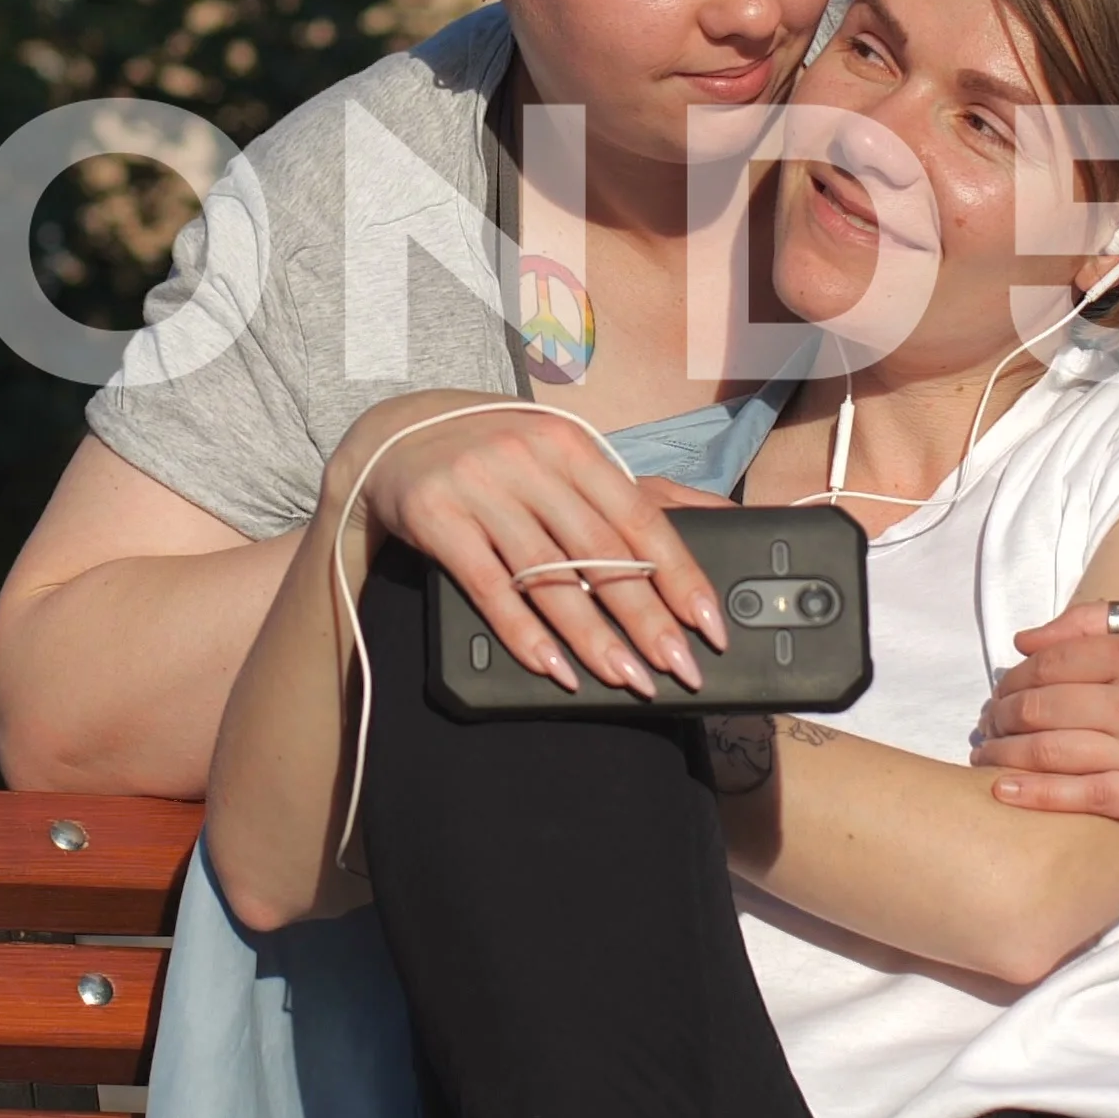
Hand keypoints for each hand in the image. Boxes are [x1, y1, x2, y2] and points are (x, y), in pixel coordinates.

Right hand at [330, 394, 724, 697]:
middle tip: (679, 667)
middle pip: (600, 553)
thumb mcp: (566, 454)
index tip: (708, 624)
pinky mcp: (438, 517)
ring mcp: (481, 488)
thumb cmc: (498, 454)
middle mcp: (530, 461)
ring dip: (592, 638)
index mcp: (572, 445)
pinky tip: (554, 669)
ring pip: (548, 577)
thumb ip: (636, 489)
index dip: (679, 574)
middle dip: (645, 618)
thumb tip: (722, 515)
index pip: (639, 517)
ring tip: (626, 679)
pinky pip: (490, 588)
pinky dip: (525, 634)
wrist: (396, 438)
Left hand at [972, 584, 1118, 825]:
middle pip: (1041, 707)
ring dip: (1005, 751)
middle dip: (1001, 714)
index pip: (1048, 663)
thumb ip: (1100, 620)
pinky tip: (1002, 788)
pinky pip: (1085, 796)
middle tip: (987, 721)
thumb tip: (1028, 639)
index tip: (1001, 689)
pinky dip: (1036, 792)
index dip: (1014, 677)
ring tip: (986, 752)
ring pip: (1052, 751)